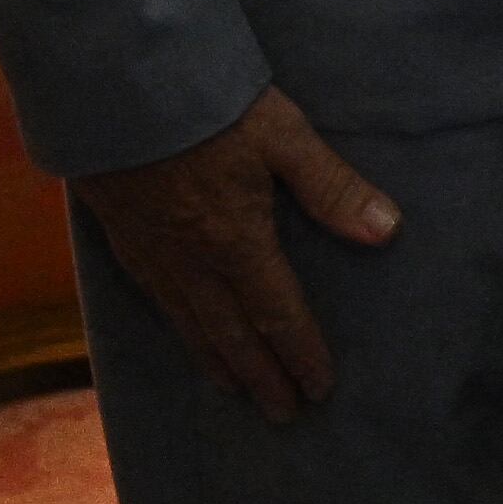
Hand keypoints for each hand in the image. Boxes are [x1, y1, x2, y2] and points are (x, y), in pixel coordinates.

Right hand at [71, 86, 399, 423]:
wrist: (116, 90)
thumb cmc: (210, 105)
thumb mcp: (284, 136)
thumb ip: (332, 187)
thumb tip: (386, 232)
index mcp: (237, 243)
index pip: (278, 314)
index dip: (300, 353)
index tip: (319, 387)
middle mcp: (193, 262)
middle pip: (233, 335)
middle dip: (262, 376)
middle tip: (283, 413)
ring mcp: (152, 255)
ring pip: (190, 326)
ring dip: (218, 363)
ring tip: (236, 392)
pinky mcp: (122, 239)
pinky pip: (155, 304)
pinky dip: (178, 332)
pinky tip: (183, 334)